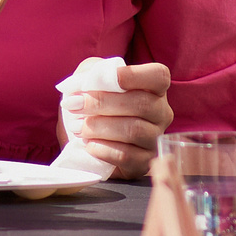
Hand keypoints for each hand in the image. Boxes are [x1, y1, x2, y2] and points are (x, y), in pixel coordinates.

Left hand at [65, 62, 170, 178]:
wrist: (84, 138)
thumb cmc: (93, 105)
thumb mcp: (91, 81)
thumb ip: (90, 73)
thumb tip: (84, 83)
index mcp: (153, 88)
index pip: (158, 76)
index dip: (136, 75)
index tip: (112, 78)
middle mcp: (161, 113)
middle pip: (142, 104)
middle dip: (103, 103)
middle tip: (75, 105)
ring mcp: (155, 139)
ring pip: (133, 130)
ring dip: (99, 127)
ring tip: (77, 127)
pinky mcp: (144, 162)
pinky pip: (127, 156)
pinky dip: (103, 149)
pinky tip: (88, 144)